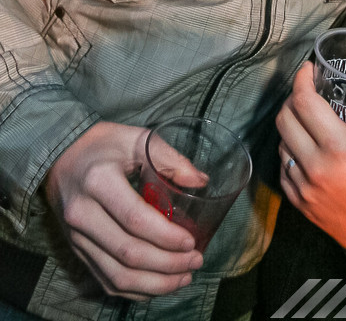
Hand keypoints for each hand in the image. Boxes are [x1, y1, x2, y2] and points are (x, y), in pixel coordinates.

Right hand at [44, 122, 203, 299]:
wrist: (60, 154)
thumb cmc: (103, 144)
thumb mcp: (137, 139)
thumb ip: (170, 159)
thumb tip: (201, 182)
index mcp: (98, 182)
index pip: (135, 219)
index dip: (166, 237)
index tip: (192, 242)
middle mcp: (83, 214)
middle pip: (128, 253)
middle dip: (167, 265)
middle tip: (195, 261)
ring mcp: (76, 237)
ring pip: (117, 275)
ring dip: (154, 284)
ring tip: (184, 278)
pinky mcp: (76, 249)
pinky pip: (105, 280)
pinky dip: (134, 290)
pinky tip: (158, 284)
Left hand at [277, 62, 345, 247]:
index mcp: (341, 149)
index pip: (305, 104)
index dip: (301, 80)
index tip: (308, 69)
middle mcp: (316, 168)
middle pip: (284, 121)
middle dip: (292, 99)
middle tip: (308, 92)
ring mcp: (306, 190)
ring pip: (281, 146)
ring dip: (290, 127)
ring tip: (308, 119)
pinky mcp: (303, 207)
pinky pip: (284, 172)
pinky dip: (289, 154)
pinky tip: (305, 148)